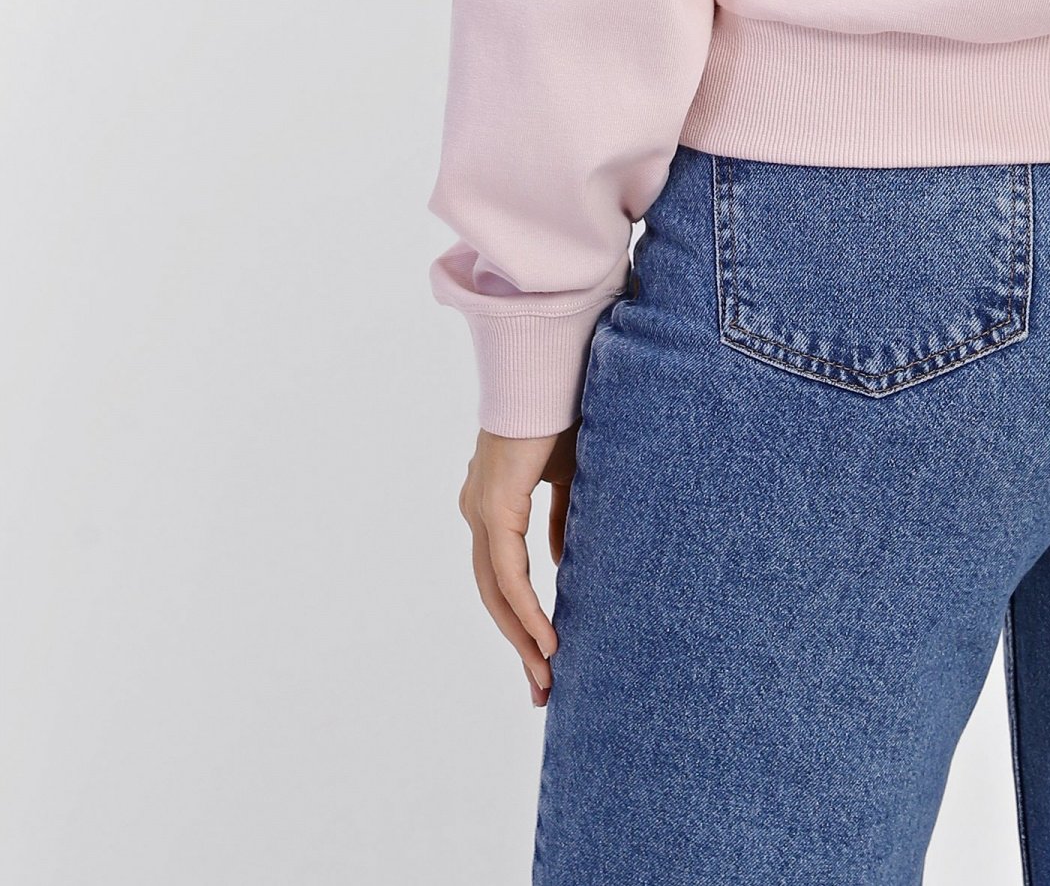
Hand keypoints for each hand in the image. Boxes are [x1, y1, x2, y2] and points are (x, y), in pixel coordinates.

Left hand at [459, 424, 576, 704]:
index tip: (548, 656)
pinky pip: (509, 575)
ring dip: (522, 639)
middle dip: (519, 644)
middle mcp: (477, 509)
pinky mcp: (495, 508)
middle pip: (494, 595)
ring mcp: (480, 510)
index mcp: (492, 501)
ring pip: (496, 594)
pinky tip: (548, 641)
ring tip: (548, 676)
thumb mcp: (571, 476)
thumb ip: (564, 520)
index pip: (503, 574)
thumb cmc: (566, 407)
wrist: (555, 363)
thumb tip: (564, 562)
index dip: (523, 617)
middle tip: (543, 687)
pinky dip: (527, 611)